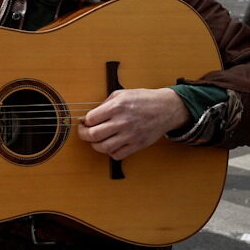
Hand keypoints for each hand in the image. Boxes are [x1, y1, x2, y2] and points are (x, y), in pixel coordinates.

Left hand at [76, 88, 190, 160]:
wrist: (166, 108)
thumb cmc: (144, 99)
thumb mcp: (122, 94)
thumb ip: (105, 104)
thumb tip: (90, 116)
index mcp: (117, 106)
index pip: (90, 119)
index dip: (84, 122)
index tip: (85, 122)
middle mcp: (122, 122)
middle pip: (93, 135)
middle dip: (84, 135)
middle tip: (84, 132)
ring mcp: (130, 135)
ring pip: (103, 147)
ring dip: (96, 145)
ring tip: (97, 140)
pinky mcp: (137, 145)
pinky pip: (117, 155)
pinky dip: (110, 152)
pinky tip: (111, 145)